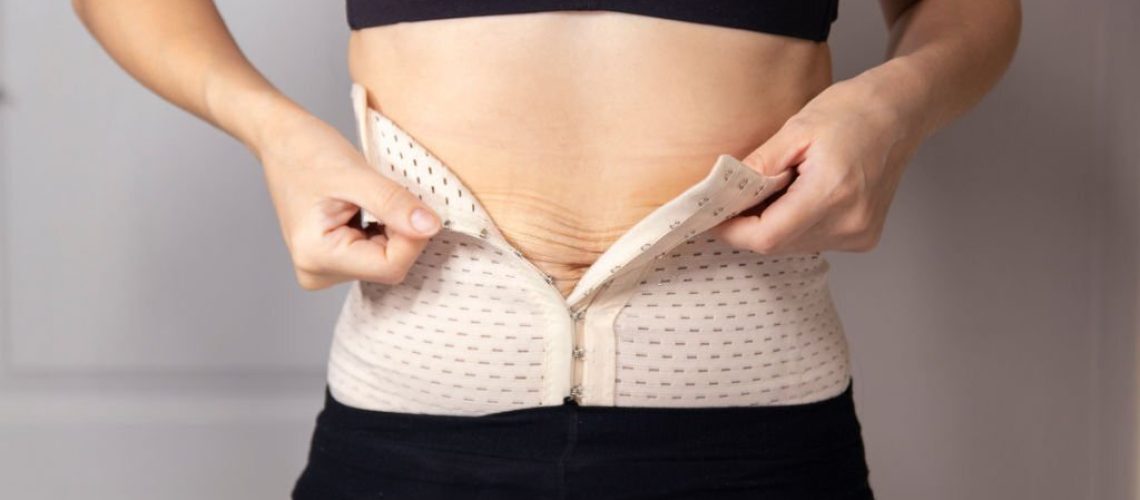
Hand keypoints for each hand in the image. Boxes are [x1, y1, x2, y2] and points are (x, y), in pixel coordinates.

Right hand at [253, 110, 442, 289]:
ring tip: (370, 199)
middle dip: (402, 232)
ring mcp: (325, 269)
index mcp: (317, 256)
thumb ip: (394, 203)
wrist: (281, 140)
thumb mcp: (355, 173)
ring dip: (393, 230)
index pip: (390, 266)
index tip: (412, 202)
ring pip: (387, 260)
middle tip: (387, 194)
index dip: (413, 237)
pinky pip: (377, 254)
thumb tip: (430, 228)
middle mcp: (317, 272)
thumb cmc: (306, 151)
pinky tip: (368, 209)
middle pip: (389, 266)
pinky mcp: (334, 260)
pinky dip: (384, 231)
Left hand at [709, 76, 917, 254]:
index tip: (714, 217)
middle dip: (750, 226)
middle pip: (779, 244)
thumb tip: (723, 191)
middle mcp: (850, 222)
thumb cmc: (853, 111)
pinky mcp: (864, 237)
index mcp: (832, 193)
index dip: (734, 232)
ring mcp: (860, 233)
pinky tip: (800, 198)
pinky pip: (814, 242)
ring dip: (773, 226)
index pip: (768, 236)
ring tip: (777, 189)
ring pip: (794, 246)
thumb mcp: (796, 129)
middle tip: (738, 197)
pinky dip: (796, 226)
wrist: (901, 112)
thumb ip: (758, 166)